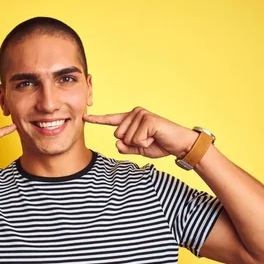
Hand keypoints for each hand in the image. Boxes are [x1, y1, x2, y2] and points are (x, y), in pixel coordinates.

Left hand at [83, 107, 197, 158]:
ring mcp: (140, 115)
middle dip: (131, 143)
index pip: (111, 120)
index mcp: (130, 120)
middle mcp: (134, 114)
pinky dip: (145, 143)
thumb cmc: (159, 144)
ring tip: (152, 138)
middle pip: (117, 135)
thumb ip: (125, 147)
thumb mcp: (138, 149)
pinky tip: (155, 137)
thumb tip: (117, 143)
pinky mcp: (147, 119)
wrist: (178, 144)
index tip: (85, 118)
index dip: (97, 120)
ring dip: (140, 144)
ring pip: (126, 138)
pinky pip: (136, 139)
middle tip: (148, 140)